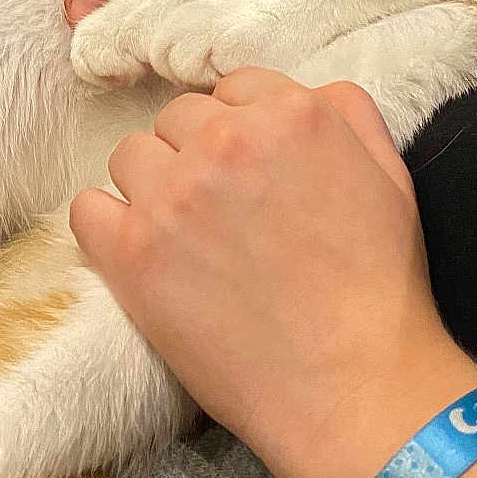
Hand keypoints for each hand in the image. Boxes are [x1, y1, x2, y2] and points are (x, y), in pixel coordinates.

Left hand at [70, 69, 476, 477]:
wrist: (351, 387)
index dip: (239, 131)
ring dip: (152, 188)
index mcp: (289, 114)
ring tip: (185, 239)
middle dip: (195, 156)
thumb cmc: (377, 287)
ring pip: (131, 156)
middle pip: (177, 119)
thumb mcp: (389, 176)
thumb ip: (347, 113)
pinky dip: (107, 227)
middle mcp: (226, 140)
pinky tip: (139, 254)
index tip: (247, 174)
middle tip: (221, 214)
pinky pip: (87, 209)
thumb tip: (306, 91)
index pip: (232, 90)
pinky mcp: (131, 252)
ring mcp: (173, 194)